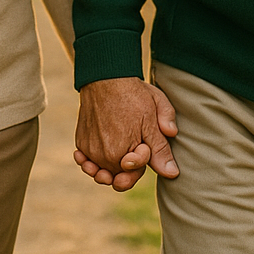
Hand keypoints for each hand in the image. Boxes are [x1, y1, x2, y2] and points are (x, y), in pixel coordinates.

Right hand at [74, 76, 178, 190]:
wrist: (105, 77)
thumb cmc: (133, 94)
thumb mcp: (154, 117)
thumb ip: (161, 149)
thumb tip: (172, 173)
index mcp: (123, 154)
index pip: (136, 172)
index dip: (144, 158)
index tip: (144, 142)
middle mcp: (104, 157)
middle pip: (118, 176)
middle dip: (127, 170)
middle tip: (131, 154)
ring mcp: (90, 150)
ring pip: (102, 170)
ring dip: (109, 168)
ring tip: (116, 154)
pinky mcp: (81, 142)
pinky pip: (87, 161)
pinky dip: (91, 161)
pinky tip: (98, 156)